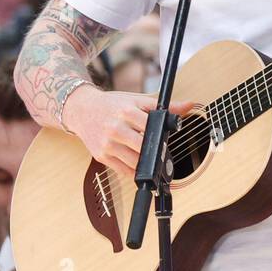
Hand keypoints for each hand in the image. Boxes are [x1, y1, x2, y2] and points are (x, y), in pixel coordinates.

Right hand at [65, 87, 198, 180]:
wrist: (82, 110)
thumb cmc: (112, 105)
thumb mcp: (137, 100)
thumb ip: (164, 106)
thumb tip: (189, 105)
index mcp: (126, 111)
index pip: (151, 127)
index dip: (161, 135)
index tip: (165, 138)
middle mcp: (115, 128)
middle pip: (144, 147)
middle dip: (155, 151)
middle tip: (160, 151)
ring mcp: (107, 144)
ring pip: (135, 162)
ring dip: (147, 163)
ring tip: (149, 156)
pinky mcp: (101, 156)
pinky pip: (123, 170)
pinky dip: (134, 170)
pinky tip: (138, 164)